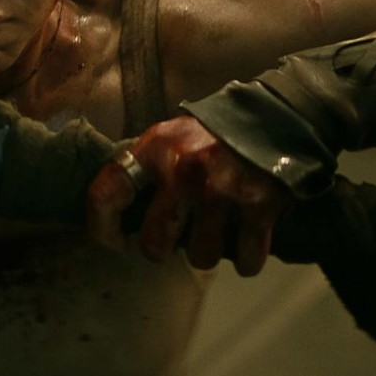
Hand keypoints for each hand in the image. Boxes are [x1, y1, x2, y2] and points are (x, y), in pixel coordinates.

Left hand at [86, 115, 290, 275]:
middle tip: (169, 242)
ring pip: (200, 257)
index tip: (115, 241)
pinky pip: (245, 259)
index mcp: (154, 149)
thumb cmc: (211, 135)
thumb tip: (121, 215)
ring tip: (212, 235)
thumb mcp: (169, 137)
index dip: (102, 228)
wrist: (273, 116)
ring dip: (205, 253)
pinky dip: (246, 259)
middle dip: (160, 251)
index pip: (106, 194)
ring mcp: (221, 191)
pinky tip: (247, 242)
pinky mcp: (258, 207)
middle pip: (154, 243)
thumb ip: (145, 169)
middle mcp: (182, 171)